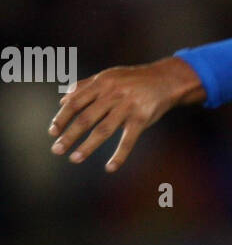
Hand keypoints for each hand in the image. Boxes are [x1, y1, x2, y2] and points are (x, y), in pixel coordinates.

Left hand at [48, 56, 205, 171]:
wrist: (166, 79)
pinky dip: (119, 155)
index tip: (52, 132)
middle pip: (85, 118)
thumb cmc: (134, 80)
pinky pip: (128, 140)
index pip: (75, 102)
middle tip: (57, 150)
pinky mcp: (141, 119)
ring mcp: (127, 106)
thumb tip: (63, 100)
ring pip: (103, 130)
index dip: (62, 118)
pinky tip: (110, 167)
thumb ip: (85, 86)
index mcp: (101, 83)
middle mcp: (112, 94)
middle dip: (69, 135)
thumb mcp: (109, 76)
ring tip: (74, 158)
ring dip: (87, 147)